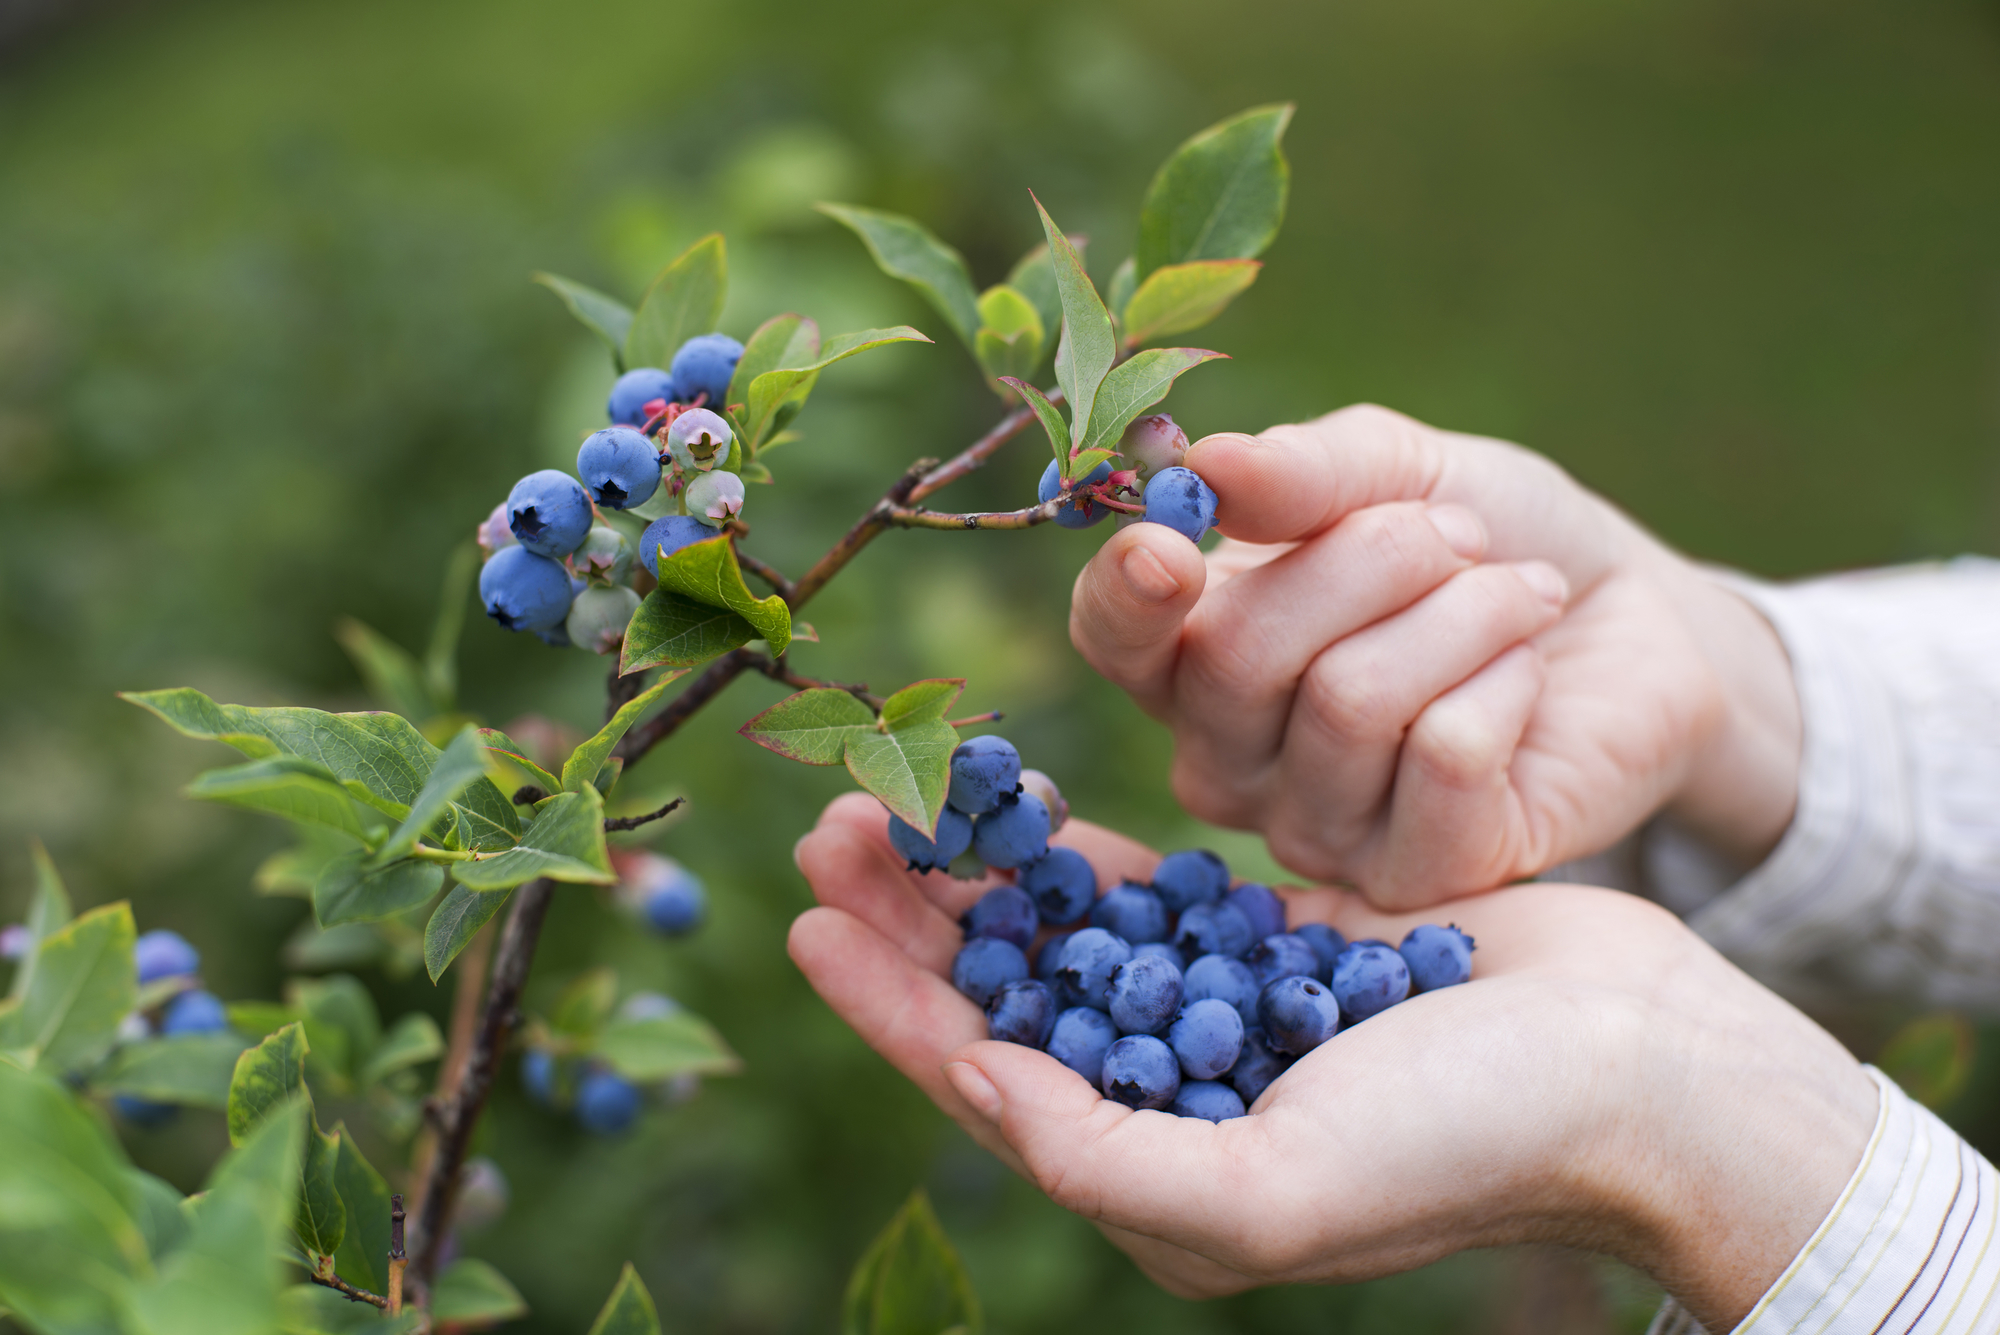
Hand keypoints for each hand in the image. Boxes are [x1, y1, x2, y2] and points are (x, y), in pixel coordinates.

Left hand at [788, 793, 1875, 1330]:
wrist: (1635, 1066)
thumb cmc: (1465, 1144)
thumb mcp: (1271, 1189)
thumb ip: (1106, 1156)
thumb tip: (974, 1085)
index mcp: (1158, 1177)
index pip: (981, 1082)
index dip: (886, 1003)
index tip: (805, 919)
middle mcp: (1175, 1099)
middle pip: (1005, 996)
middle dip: (913, 917)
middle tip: (831, 822)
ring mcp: (1222, 1015)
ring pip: (1062, 935)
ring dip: (979, 871)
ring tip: (898, 795)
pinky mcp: (1276, 941)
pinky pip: (1149, 890)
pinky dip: (1080, 851)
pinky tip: (1020, 804)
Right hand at [1070, 405, 1802, 906]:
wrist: (1632, 622)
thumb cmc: (1488, 540)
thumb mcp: (1400, 471)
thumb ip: (1304, 474)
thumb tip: (1206, 466)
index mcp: (1193, 651)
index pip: (1112, 639)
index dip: (1125, 597)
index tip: (1170, 545)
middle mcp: (1229, 758)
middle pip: (1240, 655)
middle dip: (1372, 558)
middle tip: (1461, 537)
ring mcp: (1315, 831)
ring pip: (1350, 701)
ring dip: (1463, 613)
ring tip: (1519, 594)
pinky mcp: (1418, 877)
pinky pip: (1444, 758)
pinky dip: (1506, 682)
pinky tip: (1527, 677)